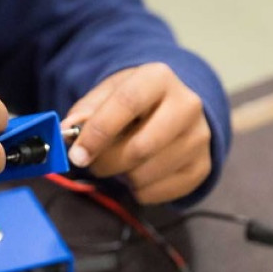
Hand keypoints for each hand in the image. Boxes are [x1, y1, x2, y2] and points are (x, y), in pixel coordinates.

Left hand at [62, 63, 210, 203]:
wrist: (177, 108)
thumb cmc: (134, 102)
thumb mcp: (108, 94)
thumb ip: (86, 111)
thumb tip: (70, 131)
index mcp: (159, 78)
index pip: (127, 104)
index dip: (98, 132)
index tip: (77, 154)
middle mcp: (187, 105)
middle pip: (139, 147)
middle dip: (106, 162)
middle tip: (92, 163)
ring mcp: (199, 138)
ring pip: (145, 175)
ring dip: (122, 177)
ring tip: (121, 163)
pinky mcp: (202, 166)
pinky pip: (157, 193)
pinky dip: (138, 190)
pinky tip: (140, 172)